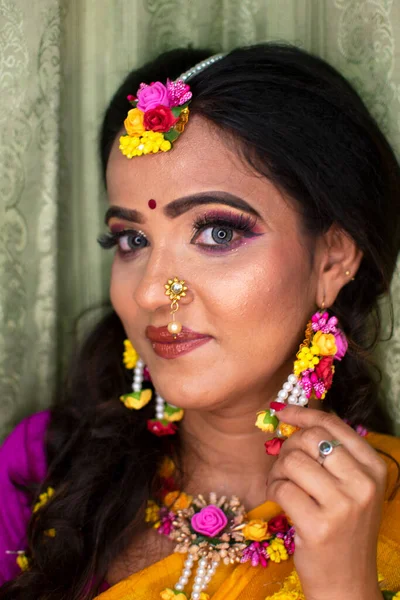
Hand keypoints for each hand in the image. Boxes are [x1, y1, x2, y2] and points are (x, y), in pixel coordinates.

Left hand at [265, 406, 386, 599]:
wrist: (346, 582)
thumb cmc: (343, 528)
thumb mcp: (351, 487)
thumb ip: (331, 454)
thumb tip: (292, 416)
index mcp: (374, 468)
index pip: (333, 425)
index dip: (303, 414)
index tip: (282, 412)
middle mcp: (363, 484)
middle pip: (310, 439)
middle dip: (288, 446)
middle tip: (285, 463)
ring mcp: (343, 506)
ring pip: (293, 461)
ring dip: (278, 470)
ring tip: (283, 485)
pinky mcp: (318, 526)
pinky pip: (282, 488)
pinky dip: (273, 489)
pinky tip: (280, 500)